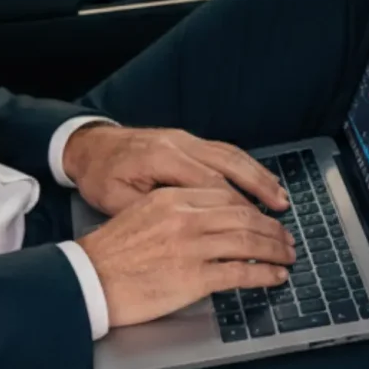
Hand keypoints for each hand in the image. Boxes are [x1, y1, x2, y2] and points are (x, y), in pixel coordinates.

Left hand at [63, 123, 287, 216]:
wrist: (87, 145)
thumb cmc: (99, 176)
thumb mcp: (116, 201)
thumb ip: (152, 211)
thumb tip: (188, 230)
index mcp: (161, 158)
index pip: (210, 184)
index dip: (237, 208)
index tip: (256, 229)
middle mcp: (177, 143)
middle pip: (228, 164)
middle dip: (258, 188)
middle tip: (281, 211)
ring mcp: (183, 138)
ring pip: (230, 154)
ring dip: (257, 175)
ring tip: (280, 198)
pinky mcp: (184, 139)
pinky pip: (222, 150)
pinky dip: (244, 165)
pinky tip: (258, 180)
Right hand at [76, 187, 295, 327]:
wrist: (88, 278)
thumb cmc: (108, 252)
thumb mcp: (138, 215)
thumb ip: (171, 212)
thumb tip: (203, 221)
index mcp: (170, 198)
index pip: (224, 196)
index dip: (251, 208)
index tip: (263, 217)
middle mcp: (184, 217)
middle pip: (242, 216)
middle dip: (270, 228)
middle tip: (285, 238)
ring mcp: (191, 246)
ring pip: (247, 240)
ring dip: (274, 249)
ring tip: (287, 256)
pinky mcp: (194, 277)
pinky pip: (240, 272)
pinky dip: (264, 274)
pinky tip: (274, 276)